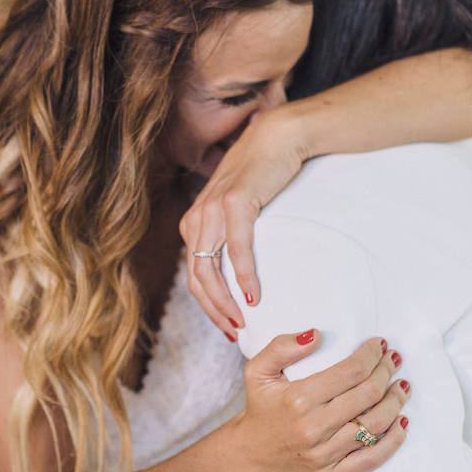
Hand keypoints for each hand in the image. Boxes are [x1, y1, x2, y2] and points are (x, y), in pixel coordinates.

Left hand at [181, 108, 305, 334]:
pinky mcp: (235, 202)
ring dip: (225, 301)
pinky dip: (244, 276)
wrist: (278, 139)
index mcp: (194, 224)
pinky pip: (237, 249)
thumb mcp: (238, 211)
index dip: (208, 306)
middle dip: (214, 311)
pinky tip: (253, 296)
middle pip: (197, 278)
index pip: (194, 276)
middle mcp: (196, 218)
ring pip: (210, 269)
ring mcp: (212, 209)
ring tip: (243, 322)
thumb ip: (230, 238)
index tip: (228, 327)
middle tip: (235, 333)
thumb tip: (237, 276)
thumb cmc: (264, 178)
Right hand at [231, 331, 409, 471]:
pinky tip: (402, 423)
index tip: (379, 344)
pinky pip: (371, 459)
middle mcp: (313, 427)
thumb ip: (282, 347)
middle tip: (393, 361)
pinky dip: (393, 442)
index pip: (351, 371)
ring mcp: (323, 455)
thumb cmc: (260, 409)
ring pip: (375, 425)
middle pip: (368, 395)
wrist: (249, 456)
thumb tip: (316, 334)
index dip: (372, 354)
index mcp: (298, 398)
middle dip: (386, 372)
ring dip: (395, 402)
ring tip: (401, 386)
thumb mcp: (257, 371)